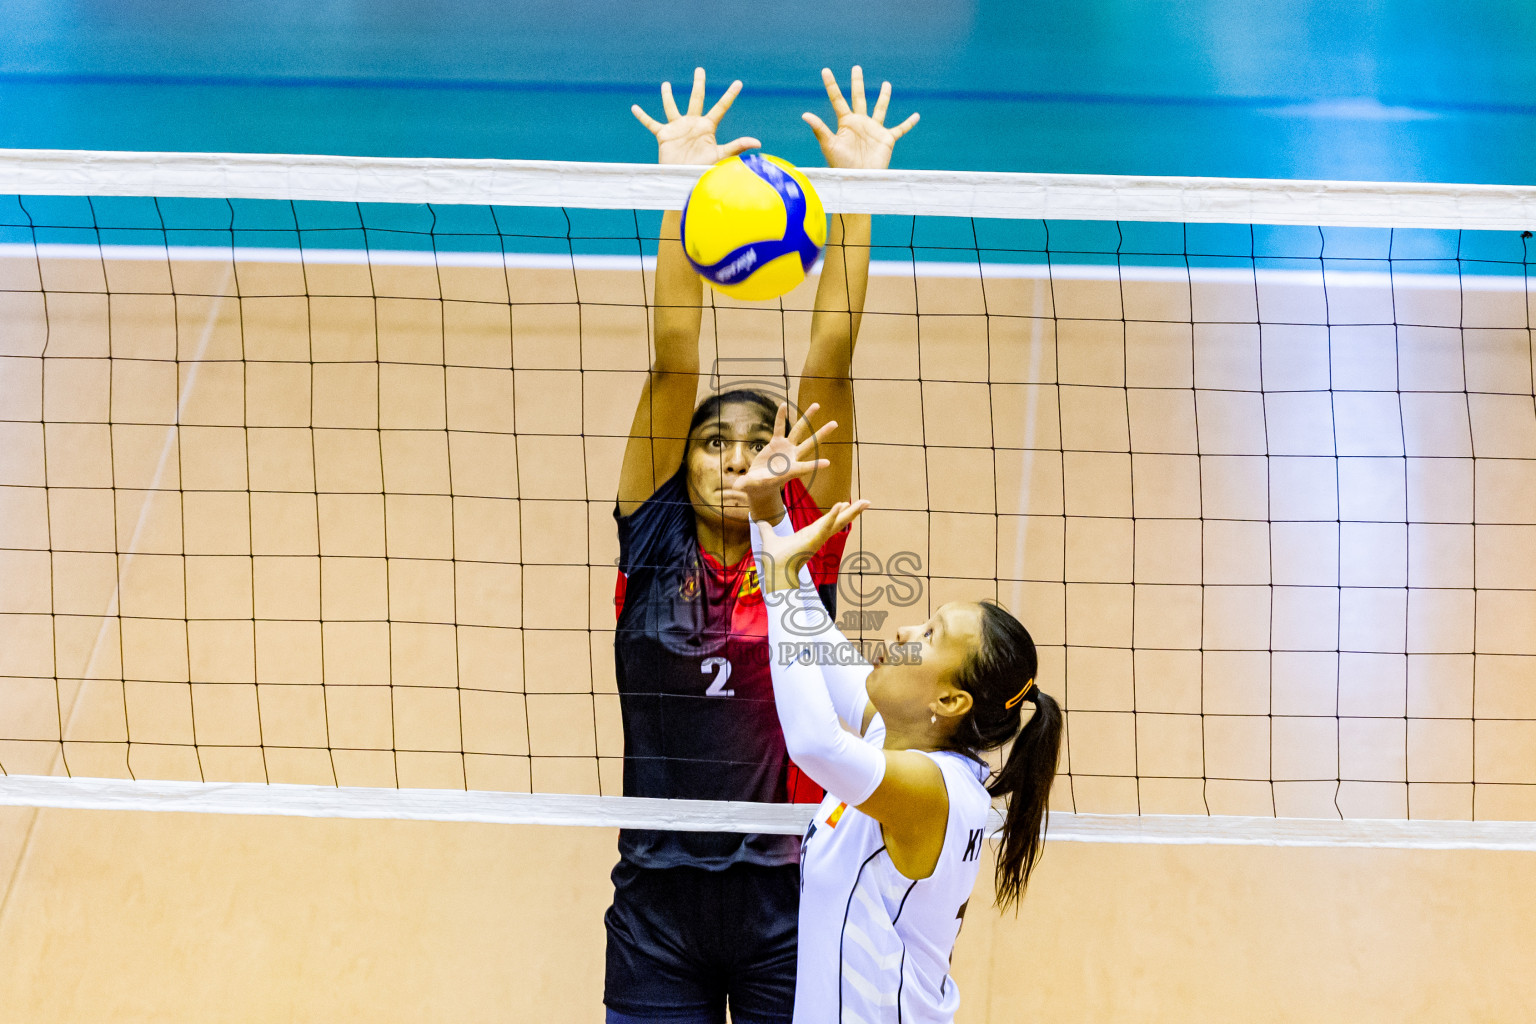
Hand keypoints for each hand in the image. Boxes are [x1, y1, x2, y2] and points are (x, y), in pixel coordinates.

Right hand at [632, 67, 760, 165]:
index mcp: (707, 127)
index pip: (721, 107)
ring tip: (665, 84)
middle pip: (696, 99)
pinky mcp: (664, 135)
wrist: (683, 181)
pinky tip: (634, 108)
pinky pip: (651, 123)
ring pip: (671, 108)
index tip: (739, 83)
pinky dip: (642, 116)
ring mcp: (678, 128)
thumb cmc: (703, 170)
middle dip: (698, 84)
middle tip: (700, 70)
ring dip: (667, 96)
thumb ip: (737, 146)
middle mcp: (693, 124)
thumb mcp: (720, 156)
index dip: (730, 95)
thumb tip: (758, 143)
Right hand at [729, 402, 836, 514]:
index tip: (828, 463)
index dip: (814, 466)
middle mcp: (792, 458)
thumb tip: (736, 486)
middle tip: (835, 423)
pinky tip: (783, 405)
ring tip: (817, 405)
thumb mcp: (751, 486)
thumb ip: (746, 483)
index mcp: (789, 472)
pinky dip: (781, 417)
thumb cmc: (757, 487)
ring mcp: (786, 449)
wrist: (759, 484)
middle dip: (821, 434)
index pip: (803, 468)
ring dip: (807, 418)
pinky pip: (779, 427)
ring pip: (799, 431)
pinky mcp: (776, 443)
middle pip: (810, 444)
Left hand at [756, 500, 869, 592]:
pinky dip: (833, 516)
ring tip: (865, 502)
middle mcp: (817, 536)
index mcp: (809, 534)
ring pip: (837, 522)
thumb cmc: (774, 560)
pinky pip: (825, 526)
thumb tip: (760, 522)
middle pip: (839, 521)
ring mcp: (818, 538)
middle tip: (867, 502)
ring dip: (851, 512)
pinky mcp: (814, 540)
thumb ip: (766, 529)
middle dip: (853, 511)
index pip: (826, 521)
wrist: (774, 573)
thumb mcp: (769, 538)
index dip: (837, 512)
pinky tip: (841, 505)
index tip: (846, 503)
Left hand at [802, 66, 919, 170]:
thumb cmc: (841, 165)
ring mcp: (873, 130)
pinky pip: (900, 129)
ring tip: (886, 84)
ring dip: (884, 97)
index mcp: (845, 122)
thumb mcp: (829, 145)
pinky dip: (908, 123)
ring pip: (880, 109)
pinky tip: (916, 116)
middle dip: (857, 83)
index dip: (831, 85)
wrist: (857, 179)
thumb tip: (804, 114)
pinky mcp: (886, 139)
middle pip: (859, 97)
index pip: (837, 99)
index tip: (825, 70)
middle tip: (856, 68)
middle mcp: (859, 123)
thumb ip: (819, 129)